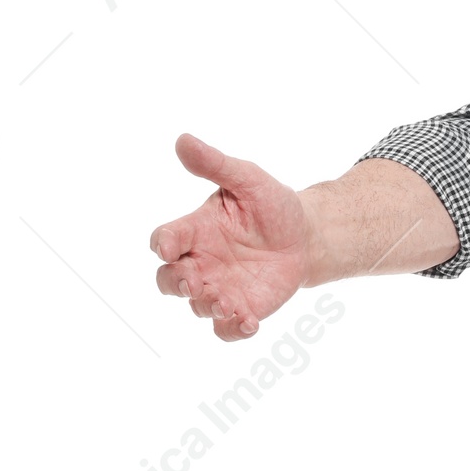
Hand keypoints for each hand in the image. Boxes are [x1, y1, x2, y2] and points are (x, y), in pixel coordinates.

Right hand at [150, 134, 310, 340]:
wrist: (307, 236)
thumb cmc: (271, 205)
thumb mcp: (247, 179)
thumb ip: (216, 165)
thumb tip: (183, 140)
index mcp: (195, 229)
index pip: (166, 238)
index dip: (162, 244)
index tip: (167, 246)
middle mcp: (200, 262)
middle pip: (168, 280)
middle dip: (174, 283)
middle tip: (192, 282)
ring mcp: (218, 288)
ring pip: (196, 306)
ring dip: (207, 306)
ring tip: (226, 302)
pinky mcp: (241, 308)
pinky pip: (226, 329)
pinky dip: (232, 330)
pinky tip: (249, 323)